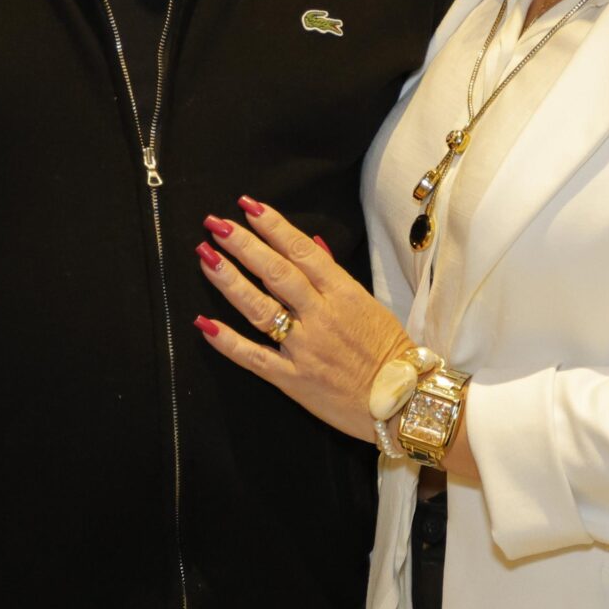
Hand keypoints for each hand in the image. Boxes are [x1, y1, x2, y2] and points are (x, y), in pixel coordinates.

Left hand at [194, 196, 412, 444]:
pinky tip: (203, 323)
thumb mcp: (369, 305)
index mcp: (344, 294)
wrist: (406, 403)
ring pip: (260, 308)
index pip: (301, 252)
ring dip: (230, 281)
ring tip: (206, 256)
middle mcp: (321, 317)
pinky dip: (227, 342)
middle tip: (216, 223)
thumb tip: (310, 244)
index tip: (248, 206)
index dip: (273, 226)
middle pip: (276, 273)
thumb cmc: (390, 352)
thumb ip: (336, 275)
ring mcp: (304, 349)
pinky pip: (254, 358)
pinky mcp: (293, 380)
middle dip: (243, 244)